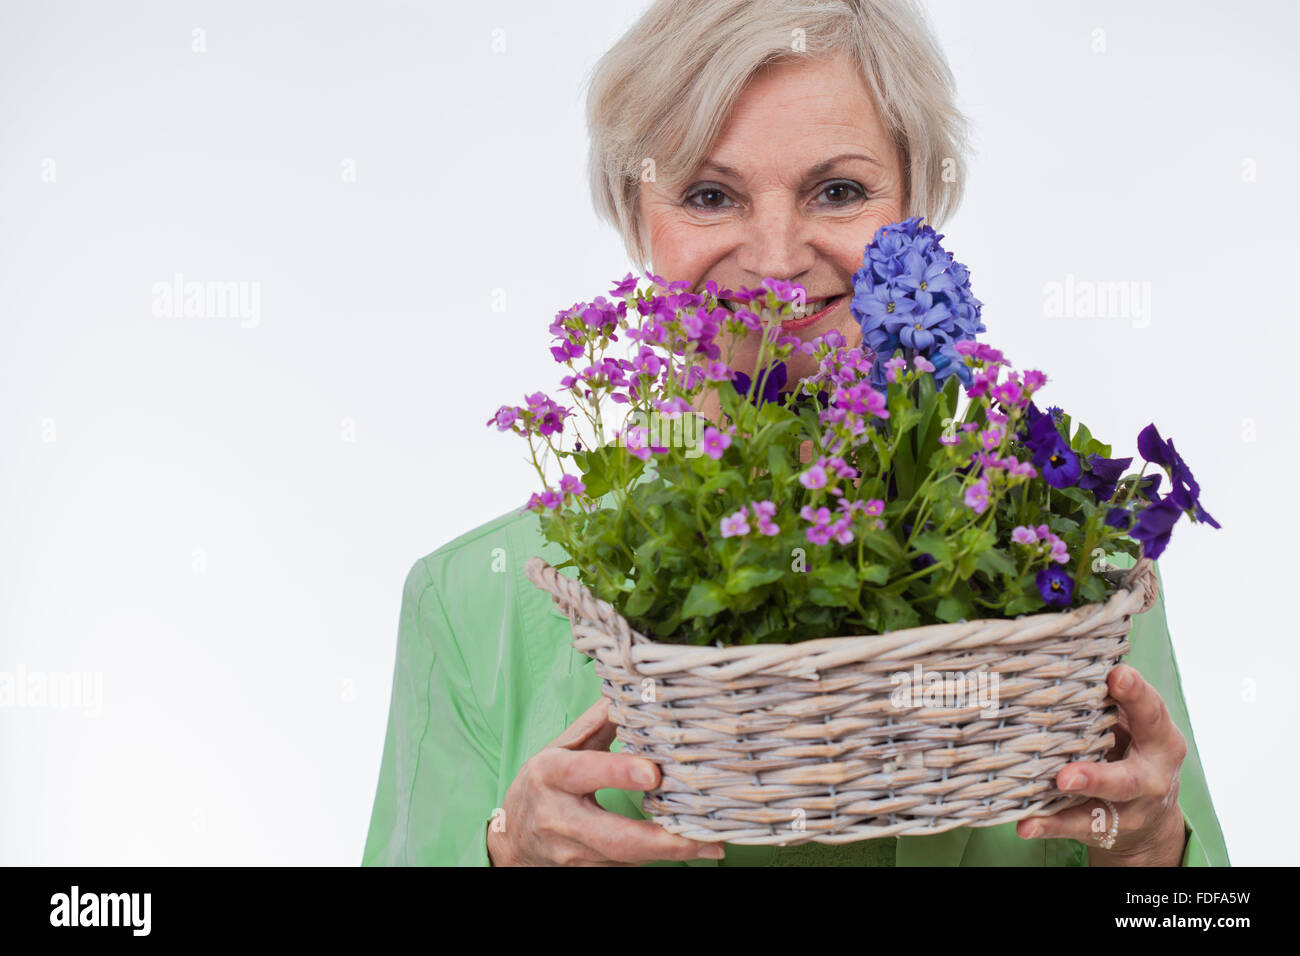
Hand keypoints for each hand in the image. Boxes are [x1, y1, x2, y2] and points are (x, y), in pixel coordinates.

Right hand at [486, 696, 726, 865]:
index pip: (584, 772)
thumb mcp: (562, 748)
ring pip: (626, 856)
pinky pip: (627, 865)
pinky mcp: (586, 871)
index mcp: (551, 774)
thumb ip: (598, 723)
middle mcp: (559, 816)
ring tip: (712, 844)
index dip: (619, 773)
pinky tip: (691, 849)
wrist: (513, 839)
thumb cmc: (543, 784)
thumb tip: (635, 690)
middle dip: (661, 840)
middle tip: (704, 837)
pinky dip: (659, 857)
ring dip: (670, 853)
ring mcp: (572, 851)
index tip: (655, 773)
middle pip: (613, 835)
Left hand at [1016, 663, 1188, 865]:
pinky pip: (1078, 826)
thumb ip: (1111, 699)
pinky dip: (1050, 824)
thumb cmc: (1133, 748)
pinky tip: (1025, 824)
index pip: (1151, 713)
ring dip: (1071, 805)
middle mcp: (1150, 777)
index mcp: (1160, 739)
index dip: (1136, 694)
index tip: (1116, 674)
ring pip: (1102, 809)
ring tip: (1051, 790)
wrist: (1151, 814)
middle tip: (1066, 774)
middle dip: (1098, 776)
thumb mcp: (1135, 723)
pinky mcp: (1108, 828)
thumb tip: (1062, 654)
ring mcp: (1130, 808)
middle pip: (1128, 779)